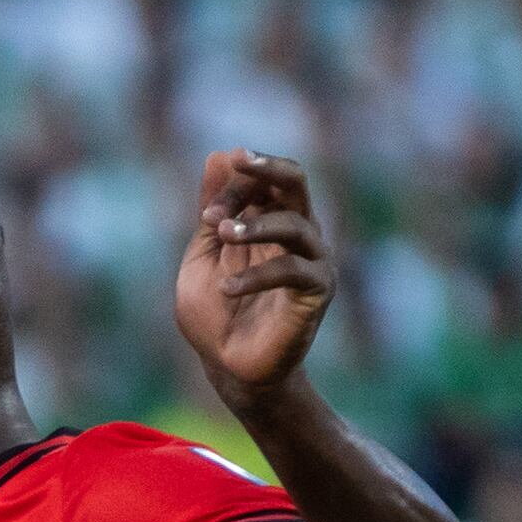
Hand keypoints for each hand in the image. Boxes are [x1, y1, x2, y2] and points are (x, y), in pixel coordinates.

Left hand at [173, 150, 334, 401]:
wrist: (228, 367)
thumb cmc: (215, 314)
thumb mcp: (204, 255)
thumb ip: (214, 211)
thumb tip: (219, 154)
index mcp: (269, 221)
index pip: (263, 181)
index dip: (236, 183)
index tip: (207, 211)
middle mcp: (298, 233)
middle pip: (296, 182)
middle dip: (268, 168)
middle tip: (241, 161)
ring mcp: (312, 260)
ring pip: (294, 223)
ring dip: (253, 224)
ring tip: (219, 233)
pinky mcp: (317, 291)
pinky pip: (292, 270)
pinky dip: (255, 275)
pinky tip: (226, 288)